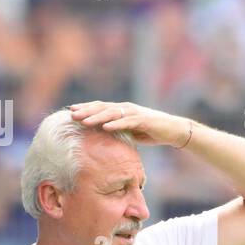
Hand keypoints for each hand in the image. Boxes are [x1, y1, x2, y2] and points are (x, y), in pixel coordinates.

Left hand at [69, 101, 191, 148]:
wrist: (174, 131)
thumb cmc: (151, 132)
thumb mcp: (130, 132)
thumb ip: (117, 131)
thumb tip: (102, 137)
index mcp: (122, 110)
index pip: (100, 107)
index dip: (85, 108)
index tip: (70, 111)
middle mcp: (126, 108)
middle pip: (102, 108)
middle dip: (86, 111)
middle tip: (71, 114)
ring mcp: (135, 113)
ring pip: (112, 113)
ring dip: (97, 117)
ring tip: (84, 121)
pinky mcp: (144, 120)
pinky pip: (127, 122)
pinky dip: (116, 124)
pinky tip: (106, 127)